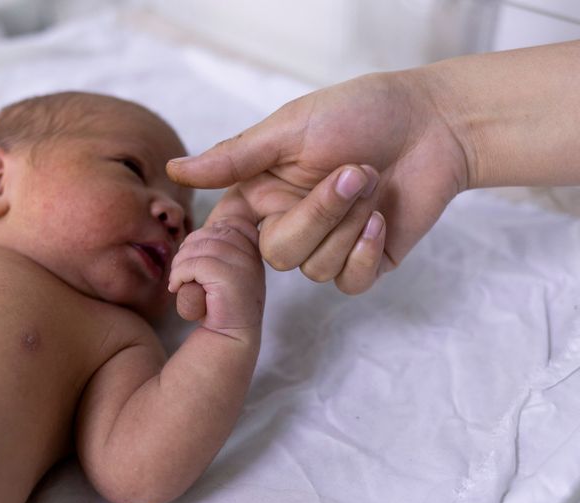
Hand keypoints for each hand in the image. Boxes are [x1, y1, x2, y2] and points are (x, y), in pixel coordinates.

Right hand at [168, 70, 467, 293]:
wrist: (434, 123)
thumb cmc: (361, 112)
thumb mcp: (291, 128)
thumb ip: (235, 157)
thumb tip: (176, 169)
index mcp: (263, 191)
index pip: (227, 234)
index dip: (223, 248)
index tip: (239, 236)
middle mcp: (288, 221)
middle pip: (279, 254)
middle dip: (320, 214)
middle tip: (355, 171)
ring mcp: (326, 245)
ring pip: (314, 269)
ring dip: (351, 223)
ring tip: (373, 180)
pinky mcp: (362, 262)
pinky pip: (348, 281)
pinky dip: (366, 252)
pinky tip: (382, 220)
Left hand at [168, 191, 264, 333]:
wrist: (228, 340)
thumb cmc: (219, 305)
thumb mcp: (224, 269)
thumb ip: (220, 247)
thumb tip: (205, 227)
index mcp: (254, 249)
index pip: (229, 223)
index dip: (204, 235)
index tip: (195, 258)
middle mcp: (253, 255)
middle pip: (211, 232)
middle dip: (188, 248)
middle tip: (181, 272)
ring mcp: (245, 266)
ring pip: (200, 247)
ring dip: (180, 264)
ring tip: (178, 281)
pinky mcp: (230, 279)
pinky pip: (195, 264)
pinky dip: (179, 275)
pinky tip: (177, 288)